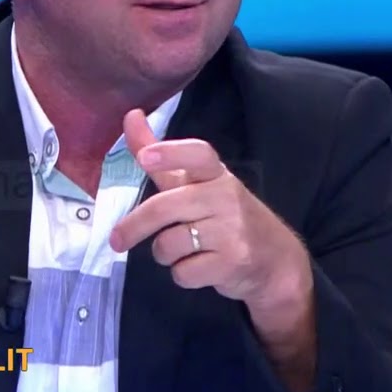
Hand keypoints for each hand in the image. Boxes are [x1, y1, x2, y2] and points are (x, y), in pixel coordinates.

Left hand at [109, 109, 310, 310]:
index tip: (145, 156)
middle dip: (134, 226)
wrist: (276, 261)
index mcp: (216, 174)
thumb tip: (130, 116)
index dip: (171, 154)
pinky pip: (183, 272)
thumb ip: (163, 158)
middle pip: (166, 207)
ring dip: (165, 253)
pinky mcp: (233, 262)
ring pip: (169, 244)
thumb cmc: (227, 217)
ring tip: (182, 251)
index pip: (198, 155)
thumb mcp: (199, 184)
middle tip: (116, 240)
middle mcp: (226, 197)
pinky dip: (182, 274)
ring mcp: (232, 230)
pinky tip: (199, 267)